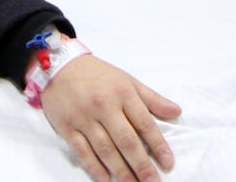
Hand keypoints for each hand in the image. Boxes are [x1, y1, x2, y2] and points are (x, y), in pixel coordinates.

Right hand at [40, 55, 180, 181]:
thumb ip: (152, 98)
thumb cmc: (97, 74)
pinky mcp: (67, 127)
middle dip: (141, 165)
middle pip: (126, 140)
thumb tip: (176, 111)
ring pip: (106, 149)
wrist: (59, 66)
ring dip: (120, 171)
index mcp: (123, 93)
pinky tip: (105, 180)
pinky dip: (94, 167)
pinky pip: (82, 151)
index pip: (144, 123)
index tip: (168, 163)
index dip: (158, 145)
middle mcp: (104, 106)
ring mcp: (84, 118)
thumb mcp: (127, 80)